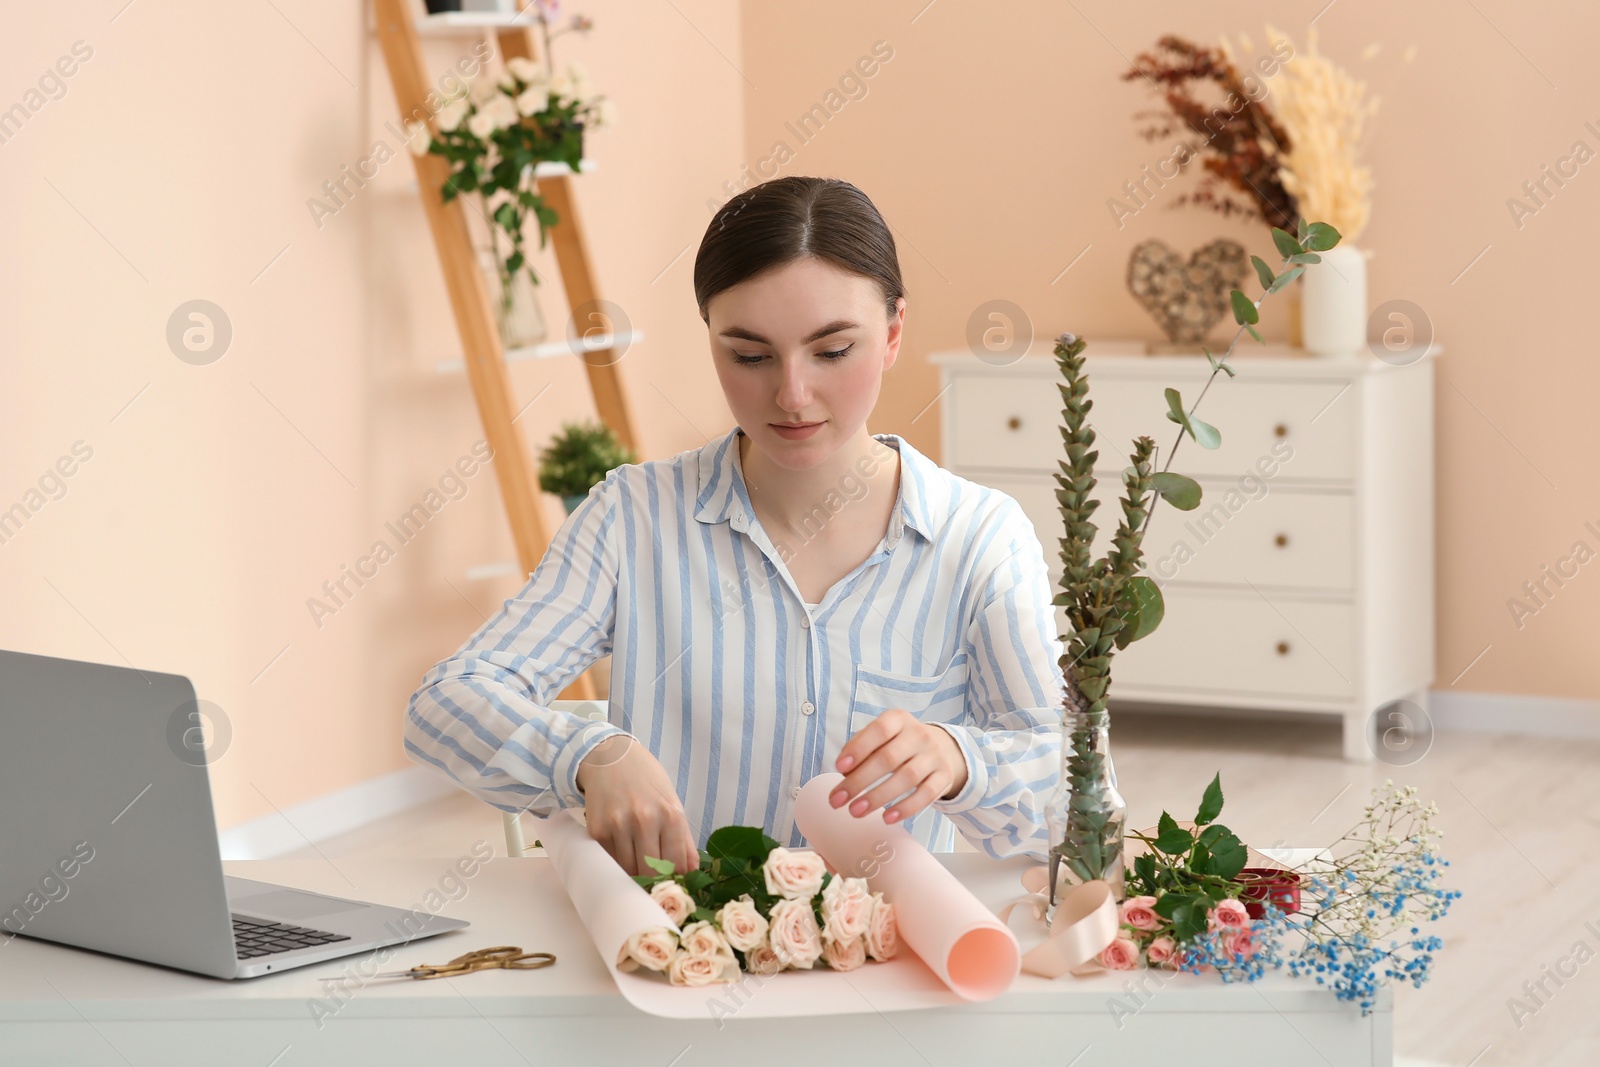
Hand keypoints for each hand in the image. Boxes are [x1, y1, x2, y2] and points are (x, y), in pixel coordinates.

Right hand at [575, 734, 699, 876]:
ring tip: (638, 866)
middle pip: (651, 872)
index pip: (676, 864)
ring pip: (628, 870)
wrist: (610, 758)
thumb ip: (683, 839)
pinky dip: (617, 862)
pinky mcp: (597, 830)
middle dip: (654, 881)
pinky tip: (622, 851)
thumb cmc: (646, 780)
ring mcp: (618, 826)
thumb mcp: (672, 802)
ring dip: (634, 873)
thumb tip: (692, 871)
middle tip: (655, 880)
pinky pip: (610, 860)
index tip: (673, 882)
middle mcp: (645, 820)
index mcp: (670, 814)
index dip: (676, 879)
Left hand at [829, 709, 968, 824]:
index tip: (839, 767)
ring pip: (907, 778)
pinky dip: (906, 808)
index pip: (879, 730)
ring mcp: (934, 756)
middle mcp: (919, 735)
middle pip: (888, 758)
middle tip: (838, 800)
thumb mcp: (882, 737)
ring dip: (878, 797)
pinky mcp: (944, 777)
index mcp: (899, 720)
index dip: (859, 748)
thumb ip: (861, 749)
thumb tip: (845, 772)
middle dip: (859, 781)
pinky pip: (927, 795)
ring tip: (856, 811)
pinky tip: (887, 818)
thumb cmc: (900, 744)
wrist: (942, 748)